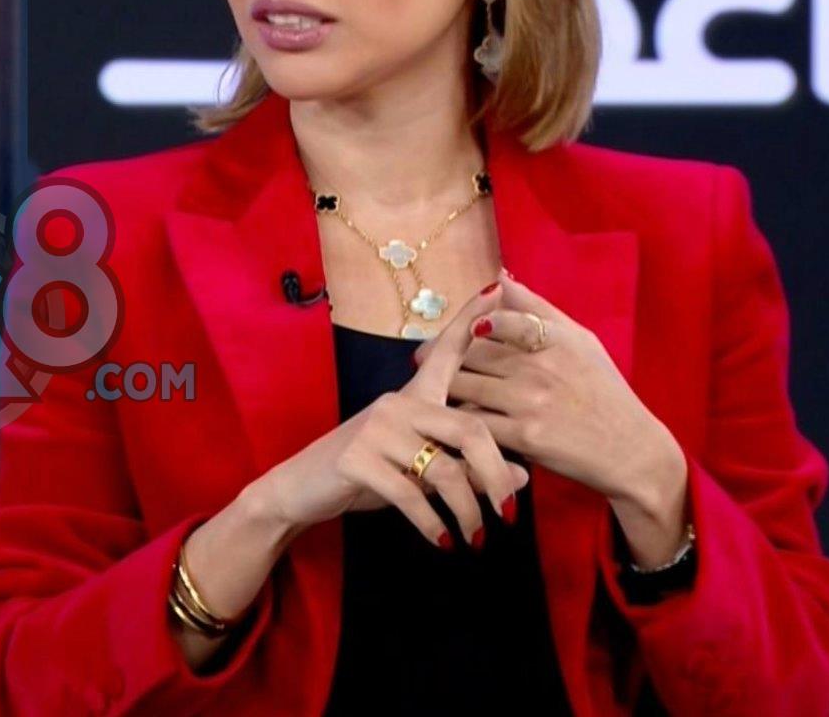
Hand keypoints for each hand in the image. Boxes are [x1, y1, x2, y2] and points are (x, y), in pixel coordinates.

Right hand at [250, 282, 528, 549]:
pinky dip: (434, 524)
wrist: (304, 489)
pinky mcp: (356, 458)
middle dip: (498, 475)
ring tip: (477, 538)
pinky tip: (444, 542)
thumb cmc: (369, 473)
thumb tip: (524, 475)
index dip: (472, 321)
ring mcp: (375, 429)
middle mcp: (397, 404)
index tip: (498, 285)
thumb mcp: (423, 470)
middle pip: (471, 428)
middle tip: (509, 514)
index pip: (448, 352)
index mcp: (414, 397)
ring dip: (467, 512)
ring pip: (445, 471)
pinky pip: (411, 495)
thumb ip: (470, 466)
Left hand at [426, 270, 684, 510]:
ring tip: (435, 388)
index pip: (498, 319)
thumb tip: (500, 276)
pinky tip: (456, 419)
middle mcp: (540, 367)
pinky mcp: (522, 437)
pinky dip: (459, 418)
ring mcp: (529, 402)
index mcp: (554, 339)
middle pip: (469, 354)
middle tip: (426, 359)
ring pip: (463, 386)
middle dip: (442, 356)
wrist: (630, 451)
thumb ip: (537, 309)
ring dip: (444, 387)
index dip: (473, 323)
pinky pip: (473, 420)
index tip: (464, 334)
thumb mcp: (581, 340)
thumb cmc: (603, 391)